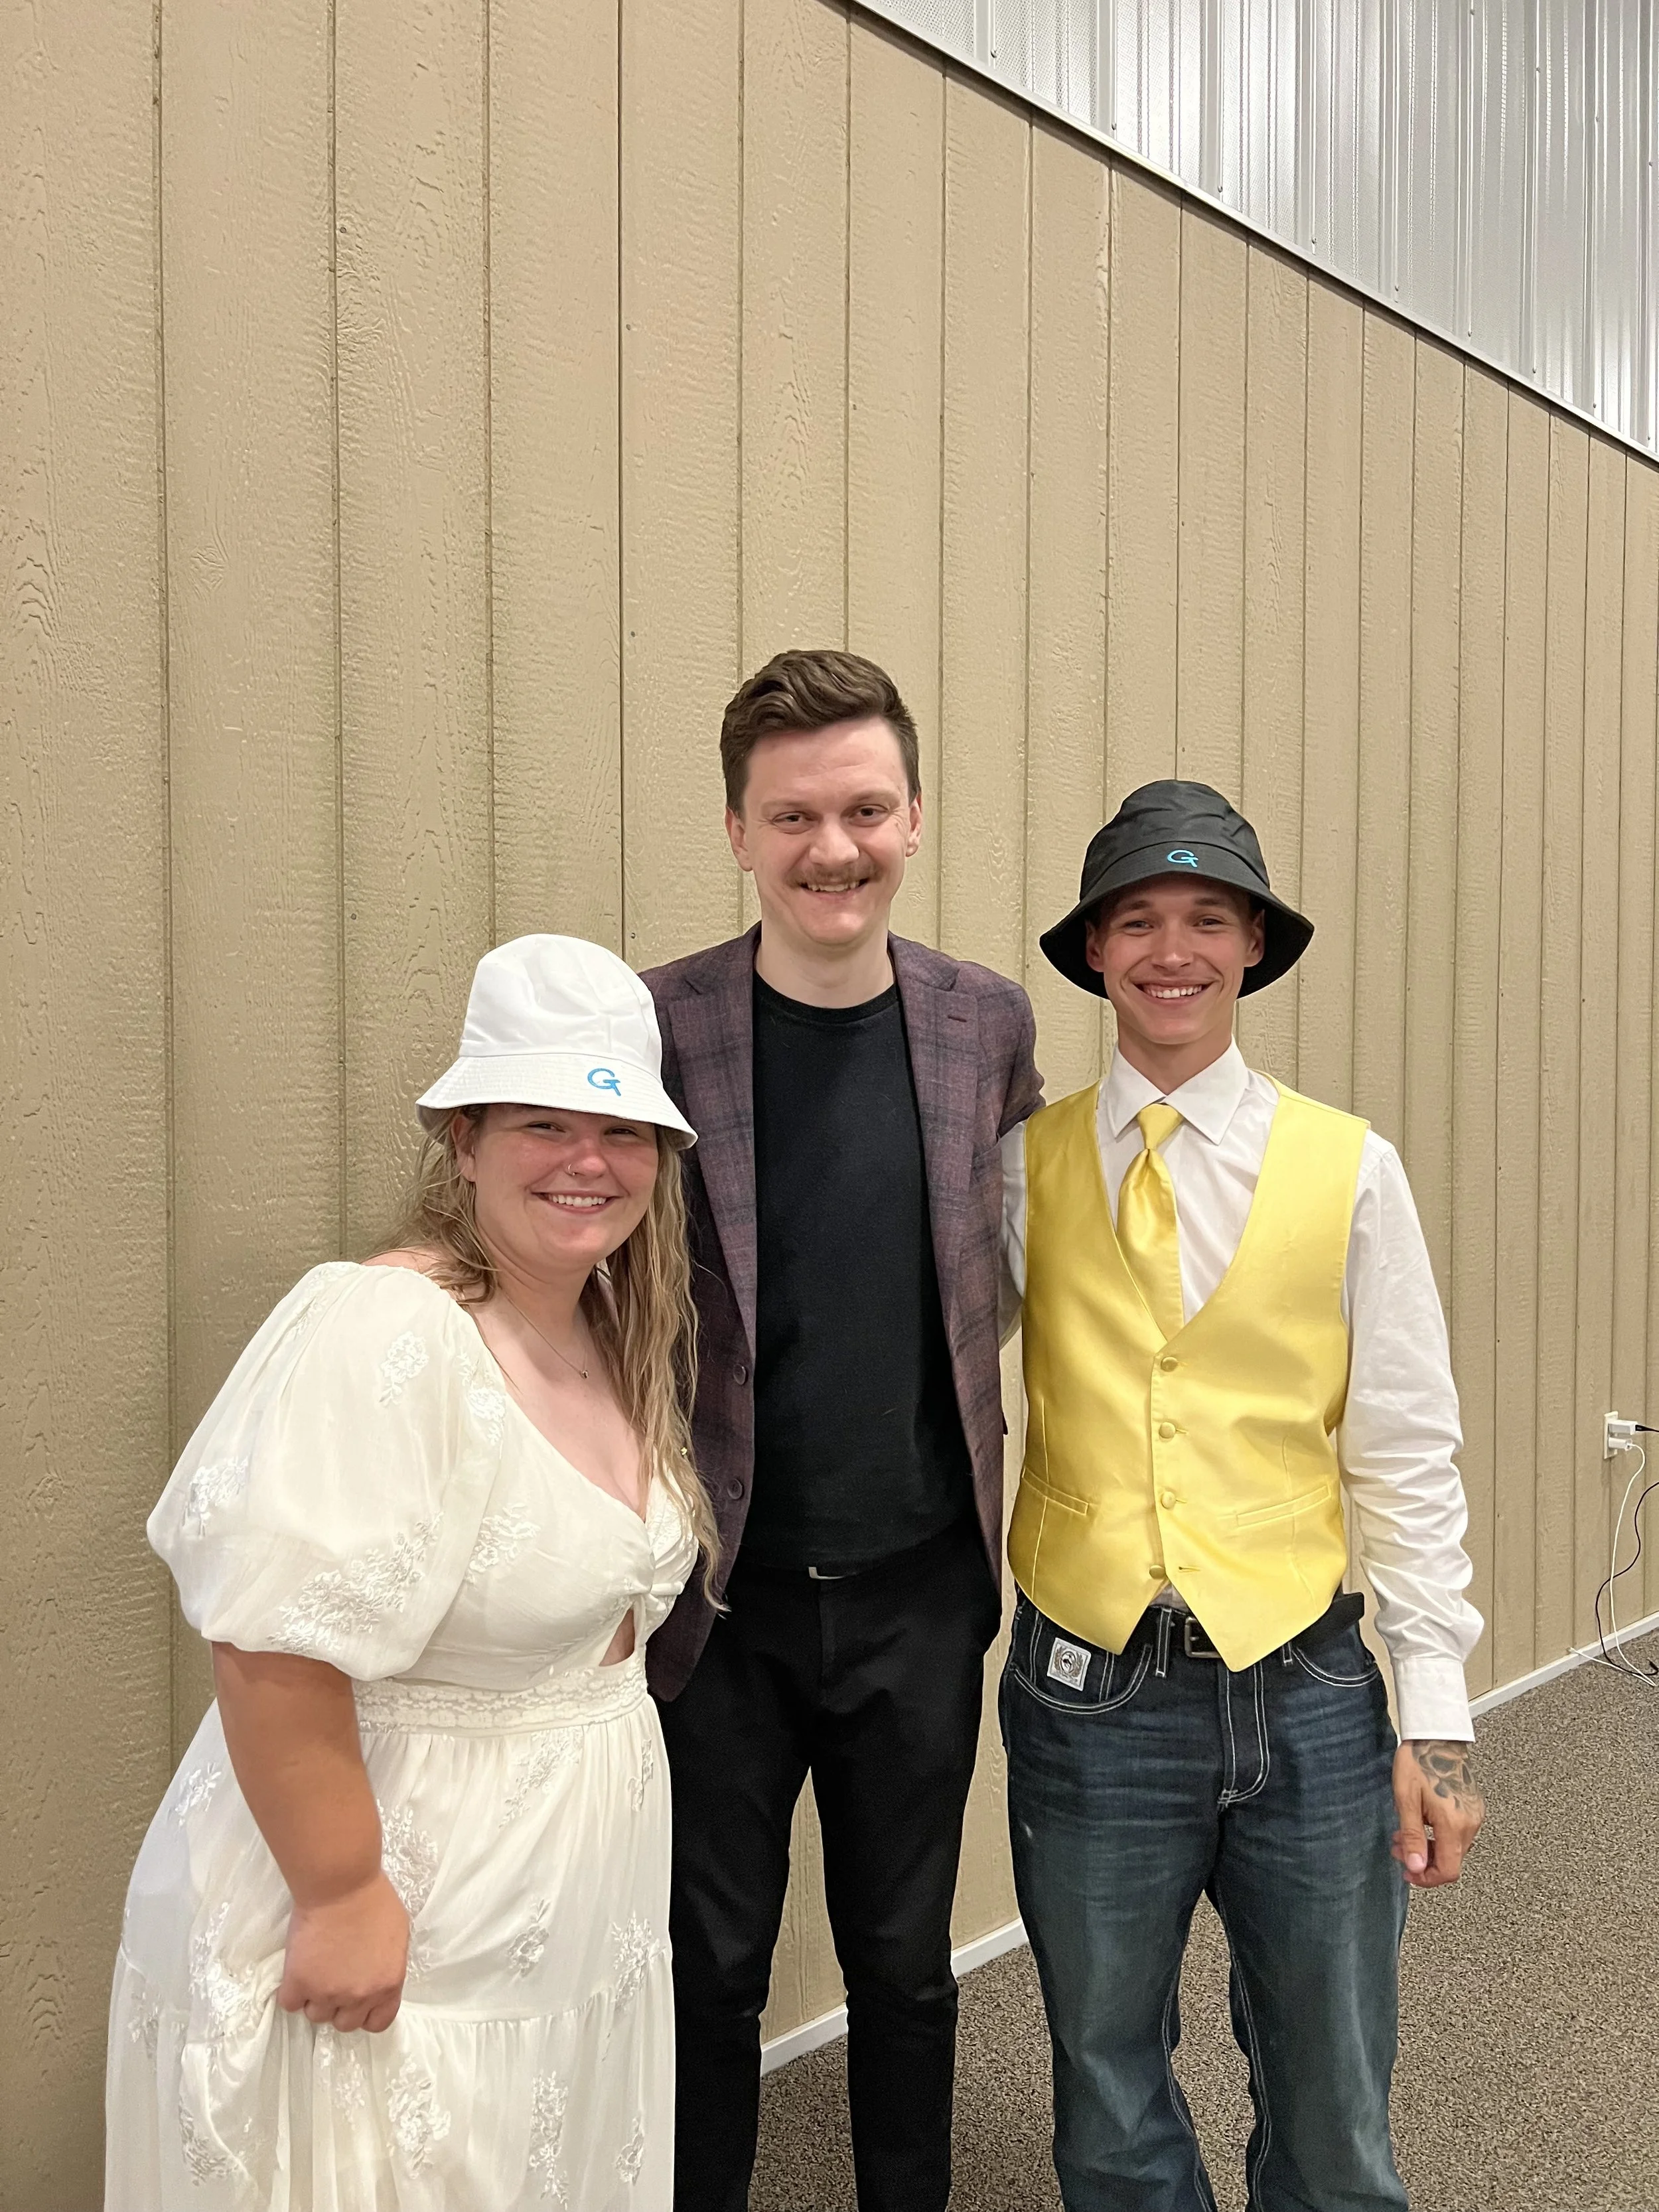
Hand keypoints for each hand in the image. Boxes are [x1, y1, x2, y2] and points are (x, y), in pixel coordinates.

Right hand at [277, 1871, 409, 2032]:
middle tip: (334, 1978)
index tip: (357, 2002)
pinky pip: (289, 2003)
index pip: (378, 2022)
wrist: (341, 1885)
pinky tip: (297, 1970)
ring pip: (316, 2015)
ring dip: (314, 1998)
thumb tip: (375, 1975)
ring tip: (315, 1969)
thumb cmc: (374, 1899)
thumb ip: (387, 1964)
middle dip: (339, 2005)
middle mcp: (360, 1996)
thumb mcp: (396, 1935)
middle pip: (344, 2023)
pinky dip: (291, 1990)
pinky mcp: (299, 1983)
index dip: (366, 2014)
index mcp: (388, 1984)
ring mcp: (328, 1993)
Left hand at [1391, 1739, 1484, 1887]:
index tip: (1409, 1873)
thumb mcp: (1406, 1800)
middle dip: (1423, 1860)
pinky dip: (1439, 1835)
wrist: (1436, 1736)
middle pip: (1451, 1861)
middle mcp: (1470, 1823)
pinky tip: (1423, 1822)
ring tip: (1406, 1833)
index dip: (1427, 1878)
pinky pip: (1458, 1833)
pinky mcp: (1474, 1807)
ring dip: (1429, 1848)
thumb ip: (1413, 1837)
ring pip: (1454, 1848)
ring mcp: (1474, 1815)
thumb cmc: (1419, 1761)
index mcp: (1454, 1824)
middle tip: (1399, 1847)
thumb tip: (1415, 1868)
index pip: (1448, 1870)